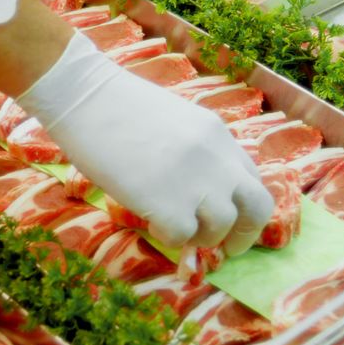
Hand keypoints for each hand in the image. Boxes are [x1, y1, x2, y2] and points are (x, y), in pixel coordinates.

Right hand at [17, 33, 274, 255]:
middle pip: (257, 208)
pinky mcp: (167, 203)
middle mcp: (217, 160)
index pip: (252, 179)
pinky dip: (168, 237)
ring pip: (221, 228)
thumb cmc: (118, 106)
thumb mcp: (176, 122)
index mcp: (220, 136)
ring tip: (174, 226)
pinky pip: (182, 237)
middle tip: (226, 247)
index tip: (230, 219)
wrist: (86, 97)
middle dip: (244, 234)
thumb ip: (197, 152)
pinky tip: (150, 220)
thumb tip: (199, 188)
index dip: (243, 206)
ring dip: (201, 237)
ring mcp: (195, 182)